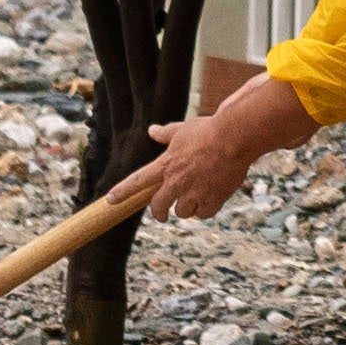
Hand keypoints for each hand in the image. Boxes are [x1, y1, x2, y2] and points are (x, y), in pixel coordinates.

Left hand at [137, 72, 318, 224]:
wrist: (234, 137)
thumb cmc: (209, 131)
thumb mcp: (183, 130)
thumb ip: (166, 134)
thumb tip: (152, 130)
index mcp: (166, 165)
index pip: (138, 181)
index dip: (123, 191)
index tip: (111, 200)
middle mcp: (176, 182)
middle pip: (159, 206)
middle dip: (159, 212)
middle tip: (162, 214)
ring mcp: (194, 192)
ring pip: (182, 212)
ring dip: (186, 208)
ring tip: (194, 199)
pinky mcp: (212, 199)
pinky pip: (204, 213)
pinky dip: (205, 209)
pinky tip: (210, 200)